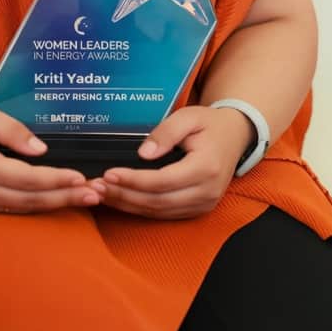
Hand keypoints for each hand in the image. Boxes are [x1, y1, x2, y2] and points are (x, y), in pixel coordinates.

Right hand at [0, 102, 103, 213]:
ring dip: (56, 204)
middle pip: (31, 199)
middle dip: (65, 197)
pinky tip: (57, 201)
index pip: (27, 178)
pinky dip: (37, 207)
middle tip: (96, 195)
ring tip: (85, 200)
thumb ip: (13, 131)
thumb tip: (42, 150)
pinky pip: (12, 210)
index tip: (82, 177)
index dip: (57, 179)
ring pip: (24, 209)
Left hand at [97, 104, 253, 218]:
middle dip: (124, 195)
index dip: (134, 179)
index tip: (109, 173)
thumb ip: (166, 132)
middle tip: (96, 187)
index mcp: (205, 168)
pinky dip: (140, 208)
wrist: (235, 137)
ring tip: (101, 194)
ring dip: (128, 205)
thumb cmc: (209, 124)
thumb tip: (143, 153)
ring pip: (159, 211)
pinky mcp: (197, 209)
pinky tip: (120, 200)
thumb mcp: (188, 116)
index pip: (163, 181)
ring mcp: (203, 204)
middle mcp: (206, 192)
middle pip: (158, 201)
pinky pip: (165, 214)